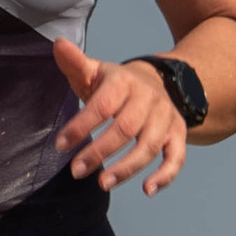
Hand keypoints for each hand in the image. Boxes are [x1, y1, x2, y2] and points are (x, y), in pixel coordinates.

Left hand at [51, 39, 188, 194]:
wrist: (156, 82)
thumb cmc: (115, 84)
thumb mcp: (95, 71)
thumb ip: (75, 63)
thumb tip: (58, 44)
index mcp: (124, 82)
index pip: (102, 105)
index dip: (81, 126)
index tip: (60, 146)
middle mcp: (148, 99)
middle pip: (126, 129)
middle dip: (100, 152)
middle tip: (76, 171)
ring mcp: (165, 117)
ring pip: (149, 146)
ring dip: (127, 168)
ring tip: (102, 184)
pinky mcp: (178, 134)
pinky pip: (176, 157)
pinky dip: (165, 176)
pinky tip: (147, 190)